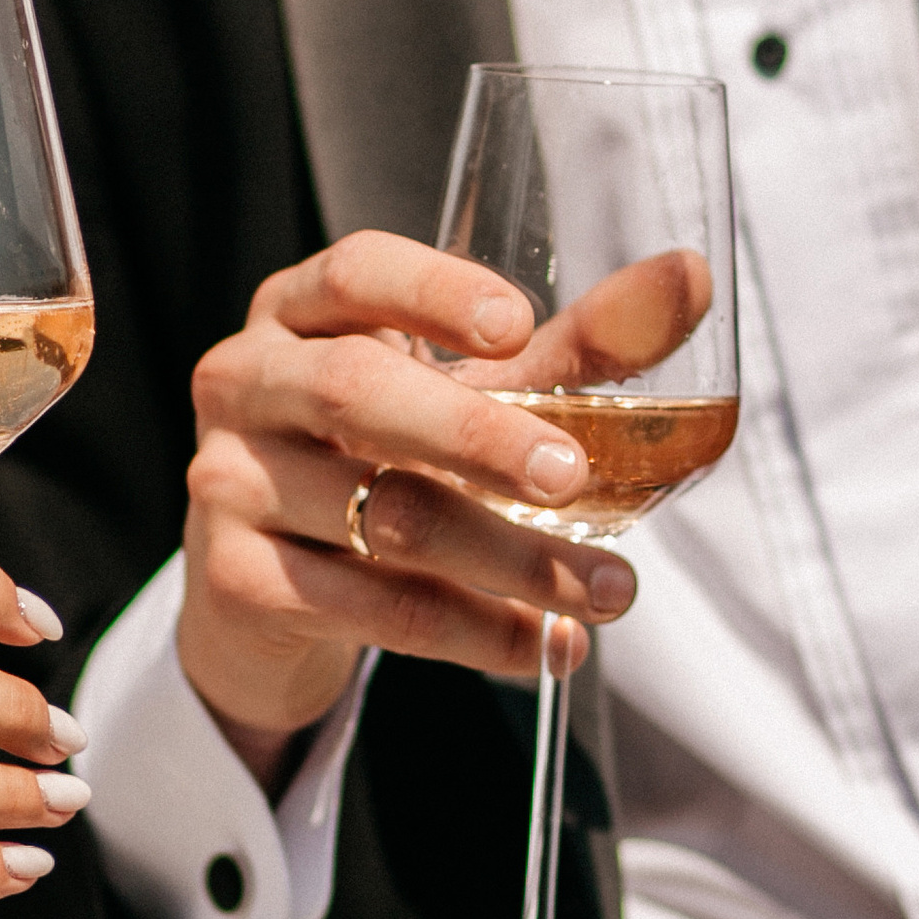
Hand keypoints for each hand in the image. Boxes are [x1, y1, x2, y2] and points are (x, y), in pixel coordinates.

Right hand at [181, 231, 694, 769]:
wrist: (267, 600)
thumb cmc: (381, 461)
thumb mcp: (470, 397)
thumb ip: (573, 347)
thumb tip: (689, 277)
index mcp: (300, 312)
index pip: (356, 272)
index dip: (435, 291)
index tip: (521, 324)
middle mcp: (246, 382)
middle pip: (355, 393)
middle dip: (477, 436)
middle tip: (574, 479)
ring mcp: (229, 482)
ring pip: (380, 518)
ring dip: (512, 561)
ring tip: (610, 592)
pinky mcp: (235, 580)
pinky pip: (372, 608)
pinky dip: (476, 632)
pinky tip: (547, 646)